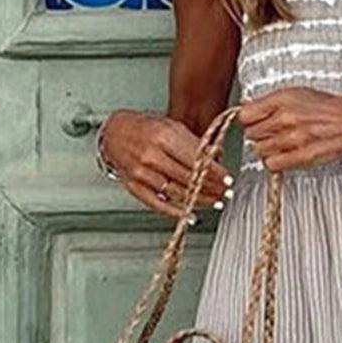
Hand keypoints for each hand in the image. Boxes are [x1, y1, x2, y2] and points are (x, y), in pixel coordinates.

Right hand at [99, 110, 234, 218]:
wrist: (113, 132)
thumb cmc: (143, 129)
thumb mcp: (171, 126)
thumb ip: (193, 143)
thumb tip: (216, 157)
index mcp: (164, 136)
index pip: (197, 159)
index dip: (216, 172)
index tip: (228, 179)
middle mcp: (153, 155)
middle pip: (190, 177)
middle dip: (212, 188)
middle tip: (225, 193)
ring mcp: (142, 172)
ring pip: (178, 192)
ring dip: (200, 200)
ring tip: (214, 202)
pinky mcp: (135, 186)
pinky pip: (158, 204)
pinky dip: (176, 212)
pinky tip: (190, 216)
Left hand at [239, 88, 341, 171]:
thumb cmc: (329, 108)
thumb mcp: (298, 94)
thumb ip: (272, 102)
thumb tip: (250, 107)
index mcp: (282, 99)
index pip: (245, 114)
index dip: (248, 120)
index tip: (254, 122)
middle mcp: (284, 118)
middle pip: (251, 134)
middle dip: (258, 135)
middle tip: (270, 134)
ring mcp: (291, 139)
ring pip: (260, 150)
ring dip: (267, 150)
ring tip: (279, 145)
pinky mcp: (300, 156)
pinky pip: (272, 164)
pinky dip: (274, 162)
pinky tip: (282, 157)